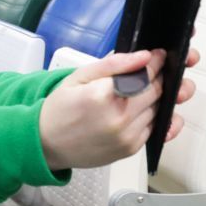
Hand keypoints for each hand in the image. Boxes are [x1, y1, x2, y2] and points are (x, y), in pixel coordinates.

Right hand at [38, 47, 199, 168]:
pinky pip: (154, 128)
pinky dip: (152, 117)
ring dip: (156, 98)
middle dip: (158, 78)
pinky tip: (137, 111)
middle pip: (156, 91)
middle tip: (151, 72)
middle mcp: (118, 118)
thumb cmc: (60, 110)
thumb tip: (143, 57)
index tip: (157, 56)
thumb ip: (112, 64)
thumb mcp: (78, 77)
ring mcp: (127, 136)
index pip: (144, 74)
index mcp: (102, 95)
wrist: (46, 145)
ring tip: (138, 93)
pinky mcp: (131, 149)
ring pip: (159, 109)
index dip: (155, 62)